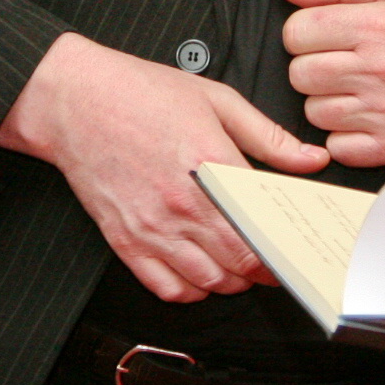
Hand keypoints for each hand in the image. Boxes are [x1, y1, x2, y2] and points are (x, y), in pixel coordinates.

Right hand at [0, 31, 327, 303]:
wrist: (73, 99)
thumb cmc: (140, 94)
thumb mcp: (217, 100)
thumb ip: (269, 137)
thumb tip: (312, 160)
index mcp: (210, 165)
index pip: (260, 232)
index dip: (283, 250)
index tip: (292, 249)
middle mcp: (181, 204)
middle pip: (238, 265)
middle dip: (262, 270)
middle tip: (272, 260)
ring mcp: (151, 227)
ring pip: (207, 283)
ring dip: (229, 282)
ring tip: (237, 265)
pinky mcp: (124, 240)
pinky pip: (165, 286)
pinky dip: (190, 290)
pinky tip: (199, 272)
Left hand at [278, 0, 384, 167]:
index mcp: (379, 24)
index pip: (298, 31)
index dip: (304, 32)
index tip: (325, 36)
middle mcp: (380, 69)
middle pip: (299, 73)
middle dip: (312, 67)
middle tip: (342, 64)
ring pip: (313, 112)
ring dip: (328, 102)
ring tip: (359, 90)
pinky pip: (336, 147)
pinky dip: (345, 136)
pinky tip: (367, 118)